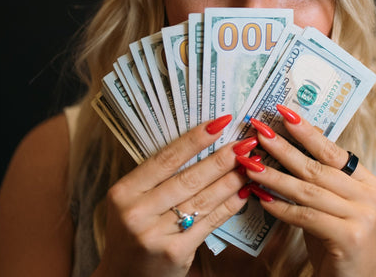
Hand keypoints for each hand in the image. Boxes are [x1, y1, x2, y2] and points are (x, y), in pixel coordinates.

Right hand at [96, 116, 247, 276]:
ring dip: (231, 179)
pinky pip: (209, 222)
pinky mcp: (175, 253)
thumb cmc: (133, 230)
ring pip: (203, 199)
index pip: (166, 158)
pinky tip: (244, 192)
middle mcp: (137, 212)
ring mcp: (155, 235)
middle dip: (222, 158)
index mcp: (124, 192)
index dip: (195, 139)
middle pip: (189, 178)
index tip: (219, 123)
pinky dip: (229, 205)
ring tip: (250, 164)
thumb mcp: (133, 200)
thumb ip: (159, 177)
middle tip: (245, 143)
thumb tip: (202, 143)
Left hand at [240, 110, 375, 276]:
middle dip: (283, 148)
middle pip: (317, 167)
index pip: (332, 150)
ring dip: (274, 176)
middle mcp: (370, 195)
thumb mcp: (332, 202)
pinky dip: (280, 206)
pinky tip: (259, 197)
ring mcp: (363, 217)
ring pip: (307, 190)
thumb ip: (318, 176)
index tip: (282, 112)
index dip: (306, 131)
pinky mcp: (350, 238)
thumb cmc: (336, 237)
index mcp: (367, 180)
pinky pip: (305, 216)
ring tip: (249, 163)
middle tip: (258, 131)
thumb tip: (288, 139)